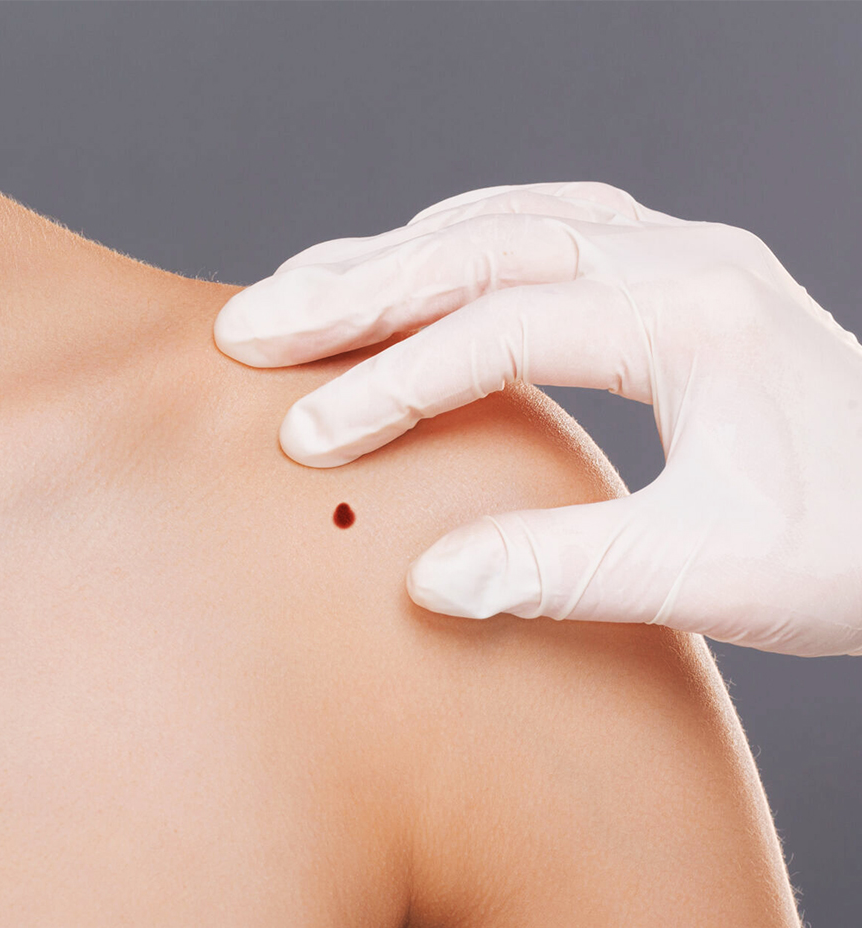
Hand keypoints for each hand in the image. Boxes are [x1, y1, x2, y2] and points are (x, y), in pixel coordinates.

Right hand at [213, 181, 861, 656]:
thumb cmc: (852, 548)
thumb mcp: (710, 571)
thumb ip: (563, 573)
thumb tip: (430, 581)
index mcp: (695, 316)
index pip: (504, 329)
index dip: (394, 383)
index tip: (305, 436)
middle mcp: (679, 256)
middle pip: (483, 244)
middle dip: (356, 288)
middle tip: (251, 326)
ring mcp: (673, 252)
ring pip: (502, 221)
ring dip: (393, 254)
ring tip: (298, 291)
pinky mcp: (665, 272)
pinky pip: (538, 228)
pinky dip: (454, 246)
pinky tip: (407, 268)